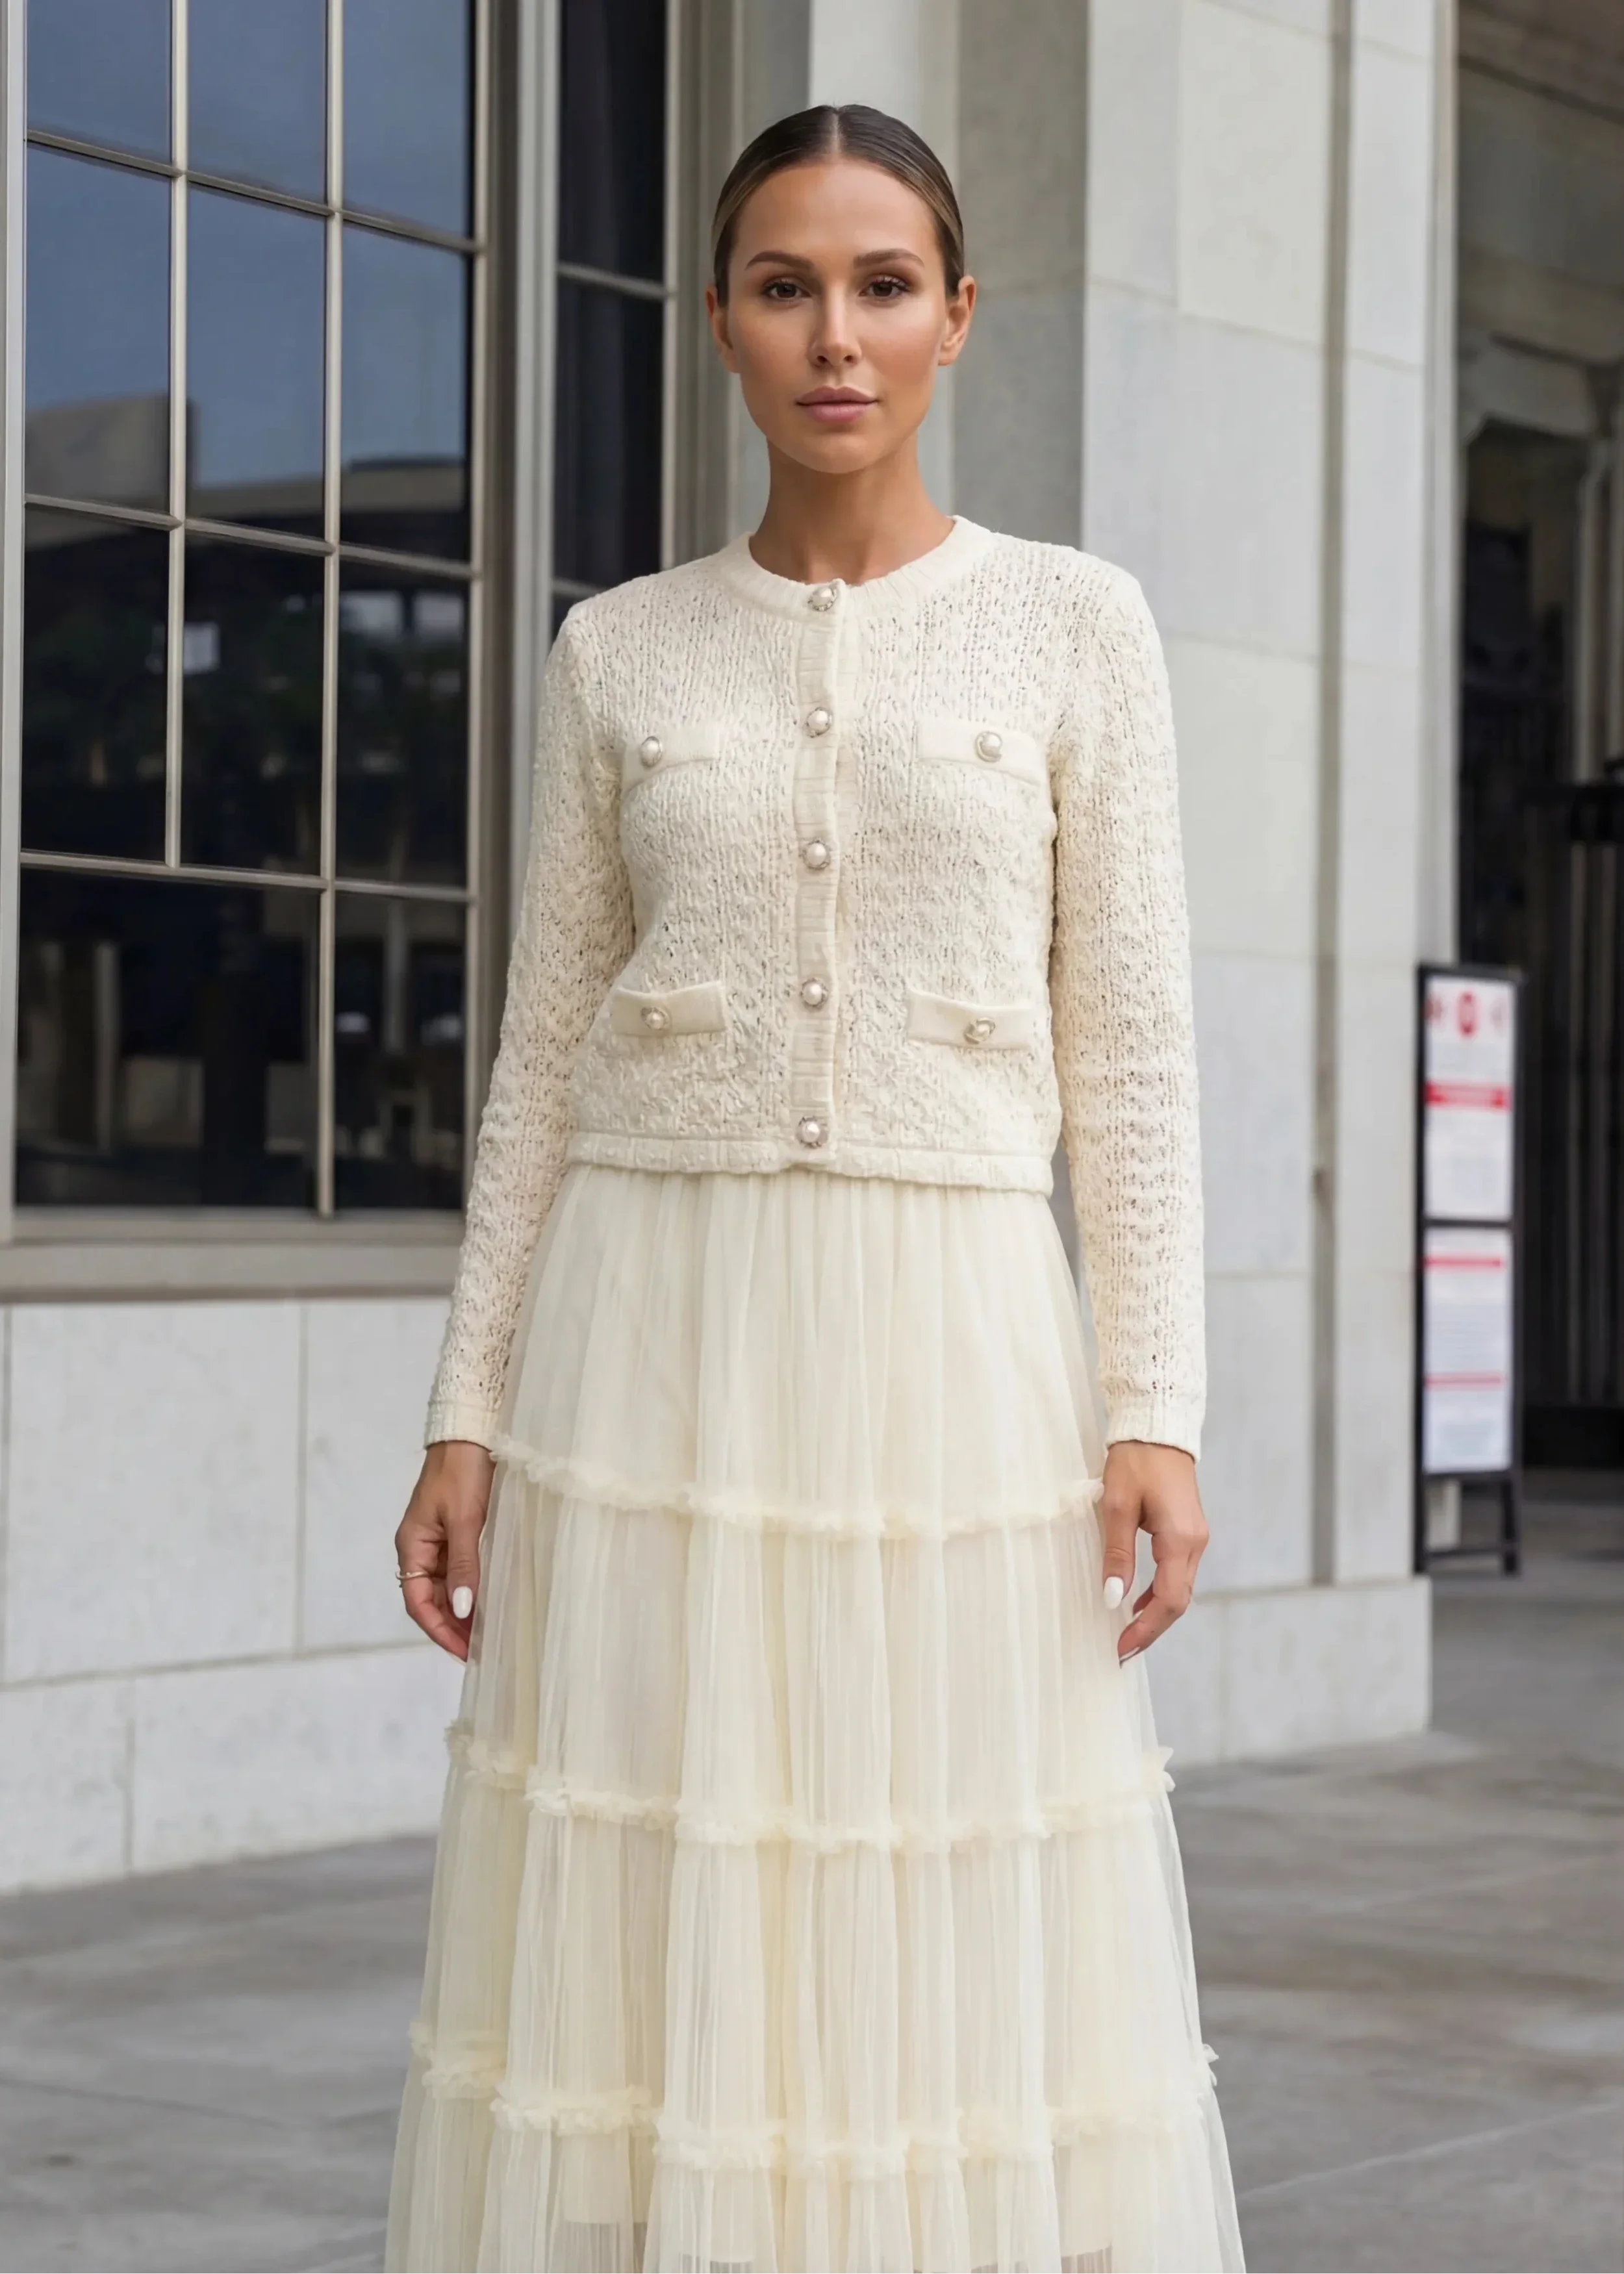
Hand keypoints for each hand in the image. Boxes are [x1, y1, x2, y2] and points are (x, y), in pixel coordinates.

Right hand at [395, 1440, 495, 1660]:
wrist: (471, 1433)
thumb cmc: (462, 1471)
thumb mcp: (464, 1520)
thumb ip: (464, 1564)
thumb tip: (462, 1609)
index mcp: (412, 1546)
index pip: (418, 1602)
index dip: (439, 1630)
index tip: (463, 1652)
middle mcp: (420, 1548)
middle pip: (431, 1600)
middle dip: (452, 1627)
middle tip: (480, 1652)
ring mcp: (437, 1542)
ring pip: (447, 1589)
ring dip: (463, 1613)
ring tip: (487, 1635)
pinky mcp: (456, 1534)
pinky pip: (459, 1571)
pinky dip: (471, 1590)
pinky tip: (489, 1603)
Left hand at [1098, 1439, 1207, 1662]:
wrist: (1156, 1428)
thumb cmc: (1135, 1461)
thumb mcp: (1117, 1507)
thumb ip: (1117, 1554)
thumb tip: (1113, 1598)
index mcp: (1181, 1539)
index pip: (1168, 1600)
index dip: (1146, 1630)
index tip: (1121, 1648)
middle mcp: (1196, 1543)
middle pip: (1178, 1601)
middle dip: (1151, 1629)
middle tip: (1122, 1650)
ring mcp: (1195, 1537)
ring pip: (1179, 1588)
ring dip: (1155, 1613)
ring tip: (1127, 1632)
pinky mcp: (1188, 1530)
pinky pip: (1177, 1572)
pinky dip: (1158, 1592)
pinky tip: (1137, 1600)